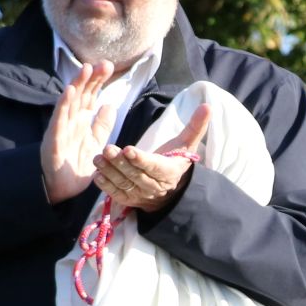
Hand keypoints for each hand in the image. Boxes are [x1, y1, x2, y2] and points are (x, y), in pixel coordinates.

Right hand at [41, 60, 116, 201]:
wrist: (62, 188)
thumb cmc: (76, 164)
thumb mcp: (96, 143)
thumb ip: (102, 125)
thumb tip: (110, 105)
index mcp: (81, 119)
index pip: (91, 94)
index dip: (98, 80)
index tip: (109, 66)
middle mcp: (71, 120)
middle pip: (82, 93)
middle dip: (91, 78)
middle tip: (104, 64)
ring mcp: (62, 127)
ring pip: (70, 102)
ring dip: (77, 84)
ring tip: (86, 68)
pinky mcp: (54, 138)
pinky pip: (59, 119)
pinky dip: (63, 105)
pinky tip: (69, 91)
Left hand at [94, 103, 211, 212]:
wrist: (170, 189)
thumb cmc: (175, 160)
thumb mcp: (187, 144)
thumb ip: (195, 126)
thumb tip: (208, 106)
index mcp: (169, 172)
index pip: (155, 166)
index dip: (141, 160)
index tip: (128, 149)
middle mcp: (155, 186)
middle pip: (136, 175)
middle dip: (120, 163)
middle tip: (106, 149)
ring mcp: (141, 195)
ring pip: (124, 184)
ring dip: (110, 172)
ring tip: (98, 158)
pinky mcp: (130, 200)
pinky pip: (117, 195)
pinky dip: (106, 187)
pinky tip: (97, 175)